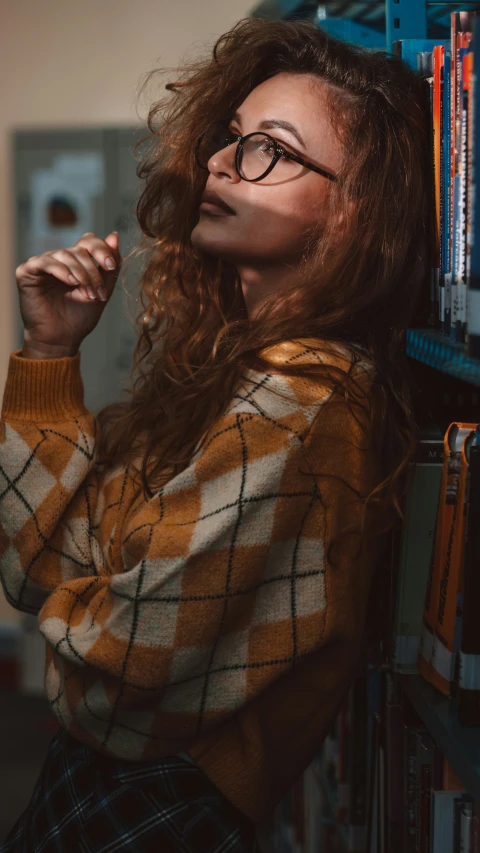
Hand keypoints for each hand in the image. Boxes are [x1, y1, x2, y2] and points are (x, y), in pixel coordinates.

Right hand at [15, 232, 121, 357]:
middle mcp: (59, 260)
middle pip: (79, 249)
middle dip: (93, 271)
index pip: (89, 241)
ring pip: (64, 255)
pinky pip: (45, 262)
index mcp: (77, 262)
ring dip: (80, 274)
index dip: (102, 250)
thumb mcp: (102, 291)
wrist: (62, 339)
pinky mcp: (27, 272)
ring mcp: (43, 264)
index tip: (111, 267)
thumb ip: (110, 266)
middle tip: (98, 293)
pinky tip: (70, 282)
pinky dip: (61, 270)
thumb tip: (114, 235)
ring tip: (87, 294)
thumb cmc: (80, 317)